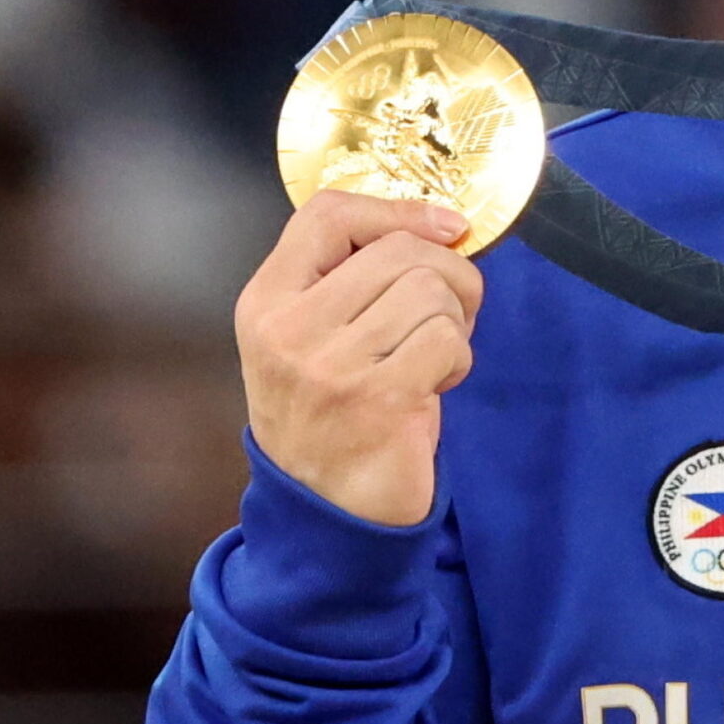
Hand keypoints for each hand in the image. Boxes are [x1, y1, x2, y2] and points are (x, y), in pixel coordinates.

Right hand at [234, 190, 483, 526]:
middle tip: (448, 315)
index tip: (445, 226)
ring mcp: (330, 366)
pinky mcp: (378, 400)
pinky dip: (457, 359)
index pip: (326, 214)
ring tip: (432, 358)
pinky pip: (446, 339)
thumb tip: (439, 224)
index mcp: (265, 302)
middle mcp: (288, 329)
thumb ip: (351, 279)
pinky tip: (437, 387)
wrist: (328, 513)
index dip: (395, 209)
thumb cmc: (335, 415)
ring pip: (429, 290)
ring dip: (453, 322)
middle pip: (398, 249)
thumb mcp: (313, 338)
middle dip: (448, 274)